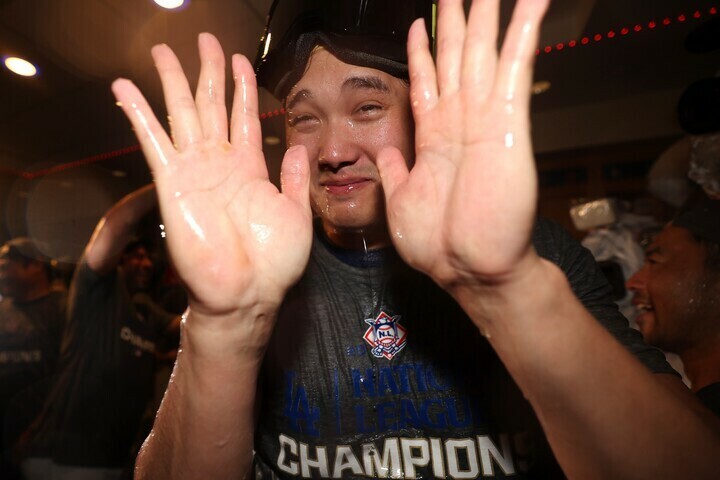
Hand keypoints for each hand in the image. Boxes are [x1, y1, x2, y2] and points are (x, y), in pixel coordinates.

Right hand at [112, 33, 311, 319]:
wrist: (248, 293)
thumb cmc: (275, 262)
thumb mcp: (297, 213)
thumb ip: (296, 178)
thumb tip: (301, 147)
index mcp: (251, 168)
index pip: (244, 116)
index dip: (241, 87)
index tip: (239, 60)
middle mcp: (221, 163)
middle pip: (211, 105)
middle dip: (208, 71)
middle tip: (205, 40)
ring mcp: (195, 170)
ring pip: (181, 114)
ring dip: (172, 81)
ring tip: (163, 51)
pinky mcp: (172, 183)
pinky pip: (153, 141)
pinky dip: (138, 114)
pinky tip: (125, 88)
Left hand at [378, 0, 548, 289]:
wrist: (469, 269)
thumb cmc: (438, 244)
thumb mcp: (402, 201)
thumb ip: (397, 171)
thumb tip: (389, 151)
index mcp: (435, 137)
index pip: (426, 80)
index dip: (422, 50)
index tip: (420, 22)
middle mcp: (460, 121)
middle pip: (456, 56)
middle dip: (457, 18)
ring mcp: (485, 119)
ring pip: (484, 52)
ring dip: (488, 14)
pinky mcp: (508, 124)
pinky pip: (515, 68)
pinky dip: (523, 31)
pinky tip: (529, 2)